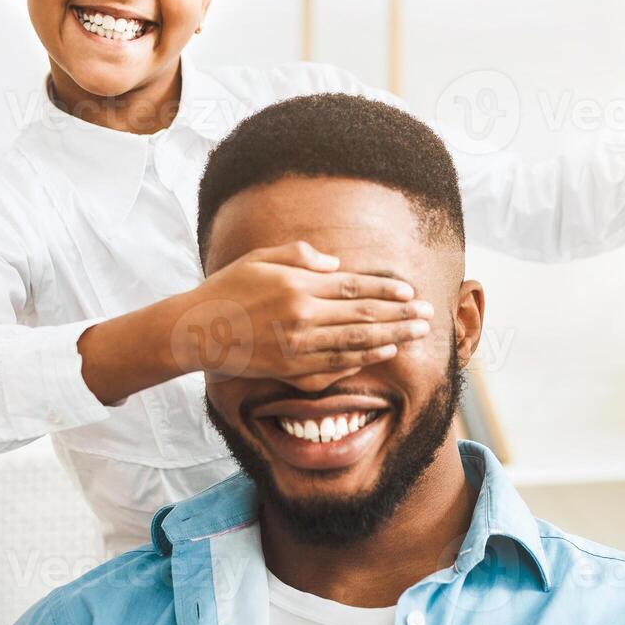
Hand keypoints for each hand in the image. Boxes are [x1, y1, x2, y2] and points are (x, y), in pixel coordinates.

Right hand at [170, 241, 432, 381]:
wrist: (197, 329)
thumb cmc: (229, 287)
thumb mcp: (261, 258)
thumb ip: (300, 256)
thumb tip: (336, 263)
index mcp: (296, 285)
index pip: (352, 287)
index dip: (385, 290)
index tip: (410, 291)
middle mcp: (301, 316)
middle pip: (362, 316)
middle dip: (399, 315)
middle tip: (427, 315)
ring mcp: (297, 346)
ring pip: (355, 343)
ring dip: (390, 338)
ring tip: (416, 334)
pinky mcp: (289, 369)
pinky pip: (334, 365)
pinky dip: (362, 360)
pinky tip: (383, 353)